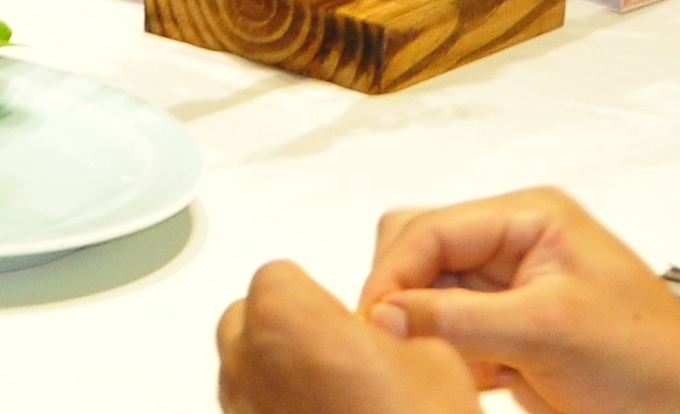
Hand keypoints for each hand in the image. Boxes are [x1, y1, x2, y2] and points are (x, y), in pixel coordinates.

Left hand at [217, 260, 483, 413]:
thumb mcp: (434, 359)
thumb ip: (392, 328)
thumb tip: (383, 332)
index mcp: (285, 321)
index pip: (277, 277)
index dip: (317, 297)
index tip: (347, 321)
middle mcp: (247, 368)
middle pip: (247, 323)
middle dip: (287, 334)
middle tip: (341, 360)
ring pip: (245, 375)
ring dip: (279, 378)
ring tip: (338, 403)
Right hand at [353, 191, 679, 413]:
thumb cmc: (653, 364)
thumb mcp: (548, 333)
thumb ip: (460, 318)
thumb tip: (384, 313)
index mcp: (529, 216)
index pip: (429, 229)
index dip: (393, 274)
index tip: (374, 323)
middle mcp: (514, 242)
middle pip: (420, 253)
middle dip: (404, 298)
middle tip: (396, 345)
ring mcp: (510, 288)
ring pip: (429, 298)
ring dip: (426, 334)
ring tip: (440, 368)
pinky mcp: (510, 331)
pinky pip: (450, 334)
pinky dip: (448, 360)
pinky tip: (473, 382)